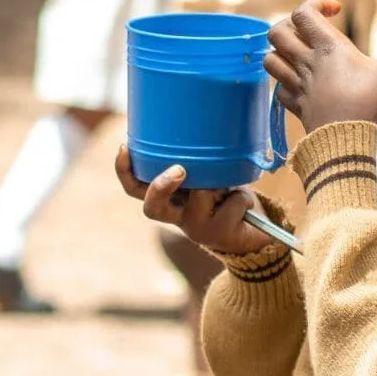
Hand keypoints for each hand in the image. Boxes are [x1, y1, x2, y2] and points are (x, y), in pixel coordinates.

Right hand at [115, 146, 273, 255]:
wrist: (253, 234)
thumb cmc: (227, 196)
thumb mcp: (210, 176)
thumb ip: (201, 165)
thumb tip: (203, 141)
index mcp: (169, 199)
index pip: (136, 189)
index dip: (124, 170)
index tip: (124, 147)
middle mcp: (176, 216)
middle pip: (152, 206)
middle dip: (161, 186)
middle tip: (179, 169)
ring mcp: (196, 228)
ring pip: (201, 193)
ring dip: (221, 182)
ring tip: (231, 186)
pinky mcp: (219, 235)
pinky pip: (232, 202)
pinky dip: (243, 197)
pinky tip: (244, 205)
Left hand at [266, 0, 376, 132]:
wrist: (344, 142)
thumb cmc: (365, 104)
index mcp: (326, 48)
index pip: (303, 12)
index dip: (315, 4)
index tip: (335, 11)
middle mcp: (306, 62)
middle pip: (276, 32)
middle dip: (288, 26)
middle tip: (309, 32)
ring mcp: (296, 84)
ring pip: (270, 59)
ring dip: (280, 54)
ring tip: (300, 55)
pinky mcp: (294, 104)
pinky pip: (278, 88)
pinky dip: (285, 83)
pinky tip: (301, 85)